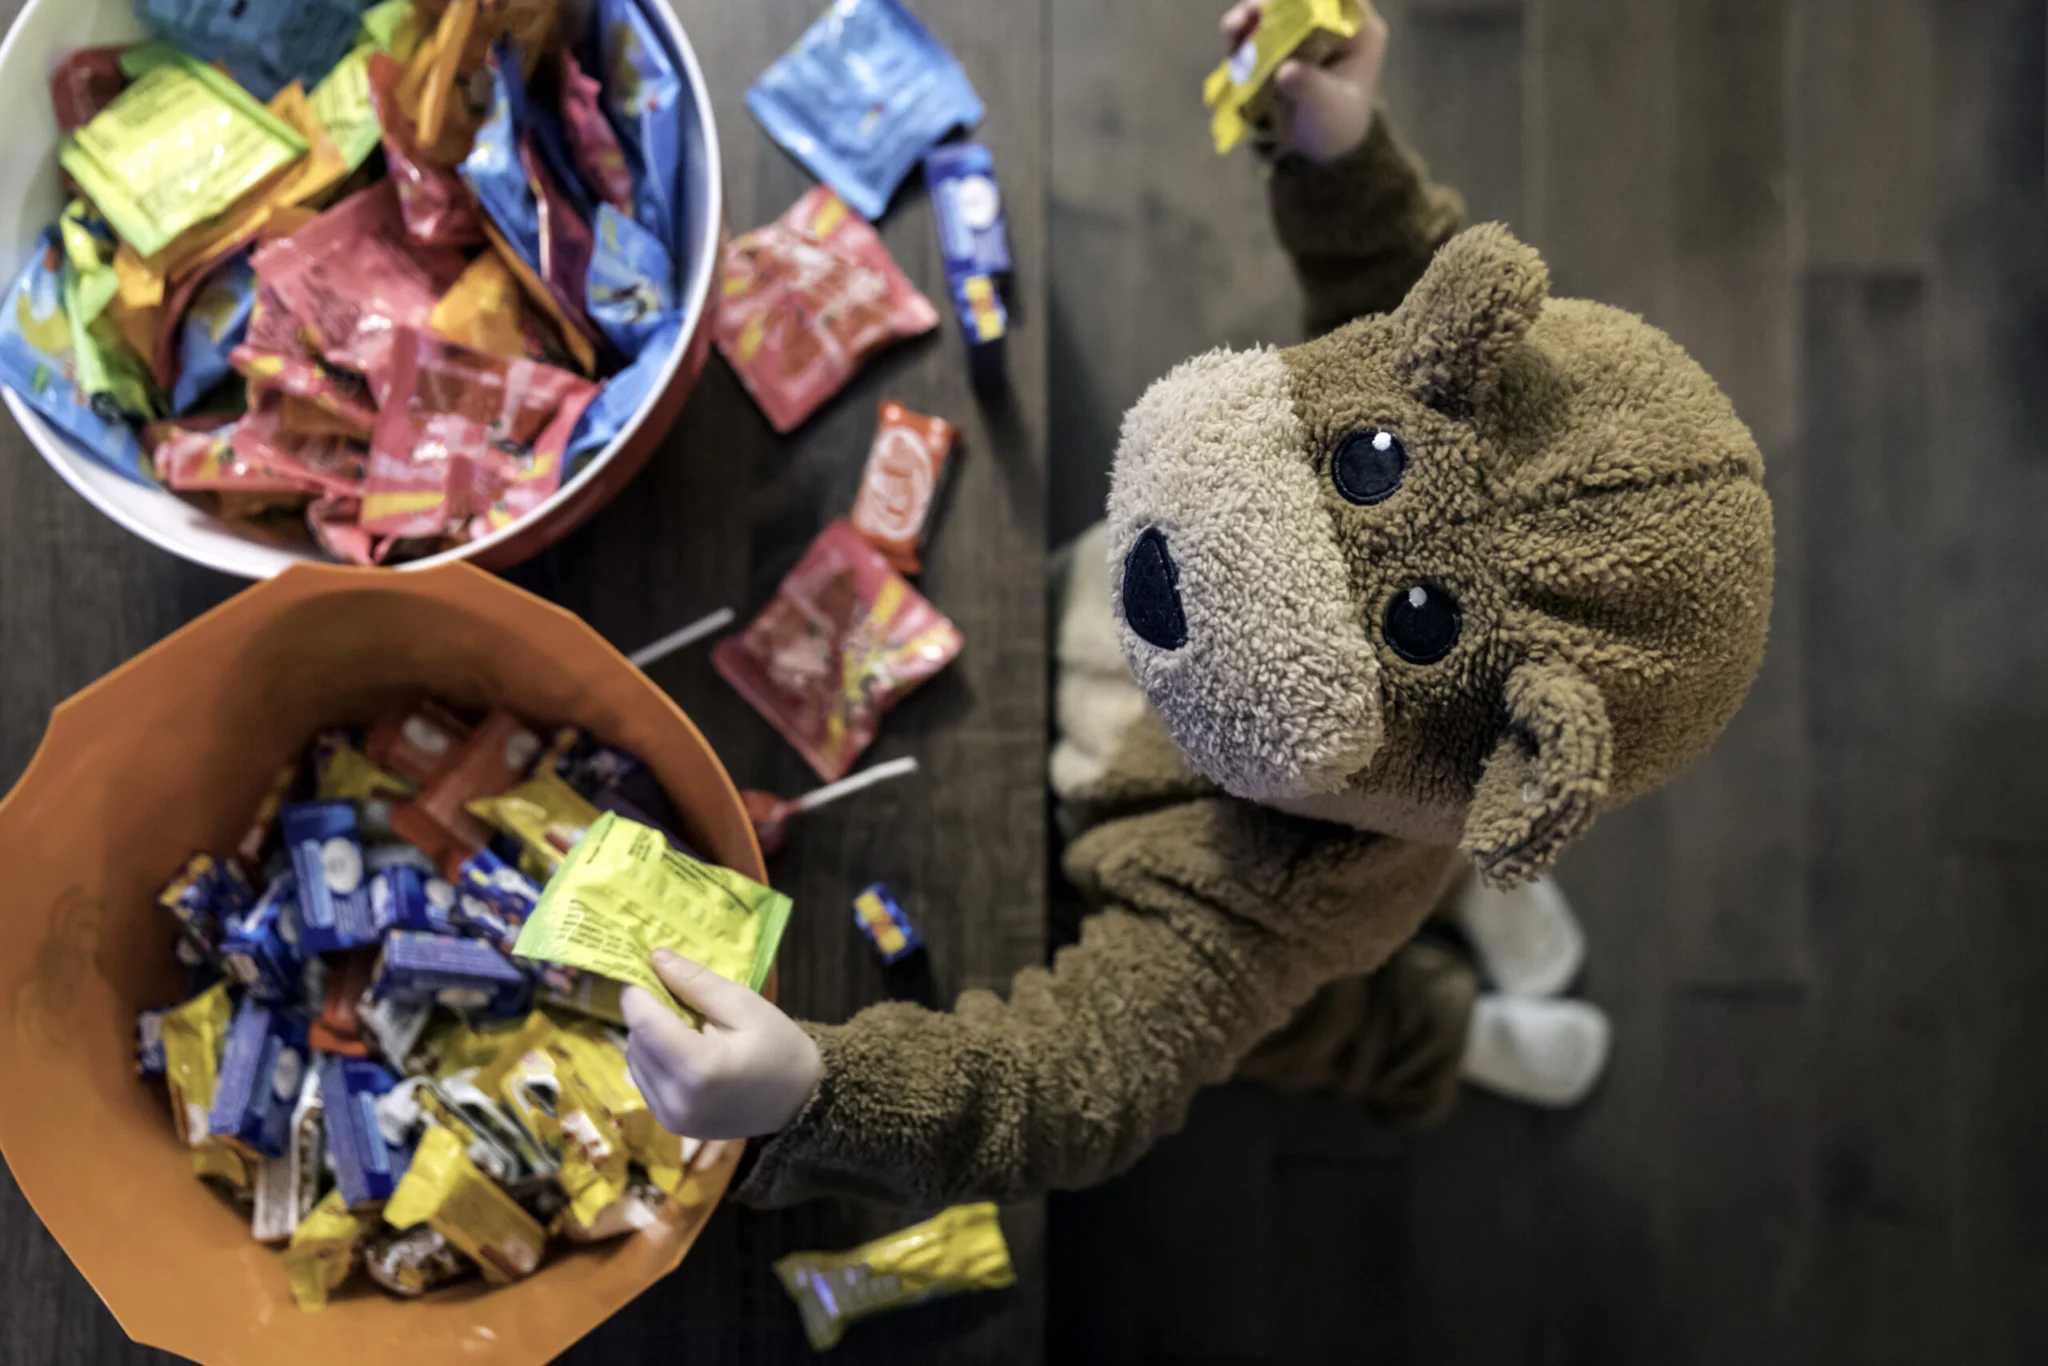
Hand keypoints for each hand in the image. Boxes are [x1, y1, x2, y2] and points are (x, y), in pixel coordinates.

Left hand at [620, 949, 821, 1139]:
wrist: (798, 1101)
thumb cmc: (778, 1047)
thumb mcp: (744, 1004)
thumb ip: (696, 982)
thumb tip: (655, 957)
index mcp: (699, 1067)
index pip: (643, 1022)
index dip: (637, 992)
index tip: (648, 971)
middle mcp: (676, 1098)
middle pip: (636, 1041)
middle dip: (647, 1015)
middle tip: (678, 1001)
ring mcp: (671, 1117)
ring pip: (634, 1062)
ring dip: (649, 1039)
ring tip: (685, 1030)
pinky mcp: (670, 1125)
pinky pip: (644, 1081)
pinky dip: (655, 1061)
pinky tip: (683, 1054)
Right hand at [1221, 0, 1387, 162]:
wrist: (1319, 145)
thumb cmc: (1335, 124)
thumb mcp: (1326, 107)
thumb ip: (1309, 87)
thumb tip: (1285, 71)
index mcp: (1360, 31)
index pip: (1340, 0)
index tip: (1282, 3)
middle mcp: (1331, 24)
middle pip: (1301, 2)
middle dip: (1274, 4)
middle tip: (1252, 11)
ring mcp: (1303, 33)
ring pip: (1276, 13)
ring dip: (1252, 15)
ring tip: (1234, 26)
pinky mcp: (1279, 45)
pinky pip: (1259, 32)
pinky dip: (1242, 34)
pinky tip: (1231, 37)